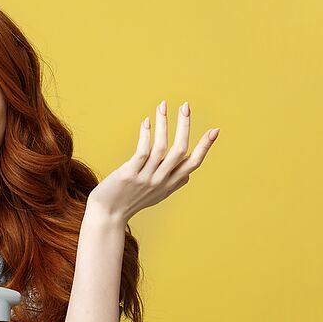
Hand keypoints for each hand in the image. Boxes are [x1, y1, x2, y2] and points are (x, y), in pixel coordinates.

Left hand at [85, 100, 219, 224]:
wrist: (107, 216)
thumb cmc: (130, 202)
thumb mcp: (156, 196)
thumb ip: (173, 184)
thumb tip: (189, 176)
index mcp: (169, 184)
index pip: (193, 163)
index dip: (205, 147)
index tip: (215, 130)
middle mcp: (160, 181)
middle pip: (180, 151)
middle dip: (184, 126)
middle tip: (185, 105)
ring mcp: (145, 178)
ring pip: (161, 148)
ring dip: (163, 124)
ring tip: (163, 106)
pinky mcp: (129, 175)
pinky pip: (142, 152)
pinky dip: (145, 135)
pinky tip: (146, 122)